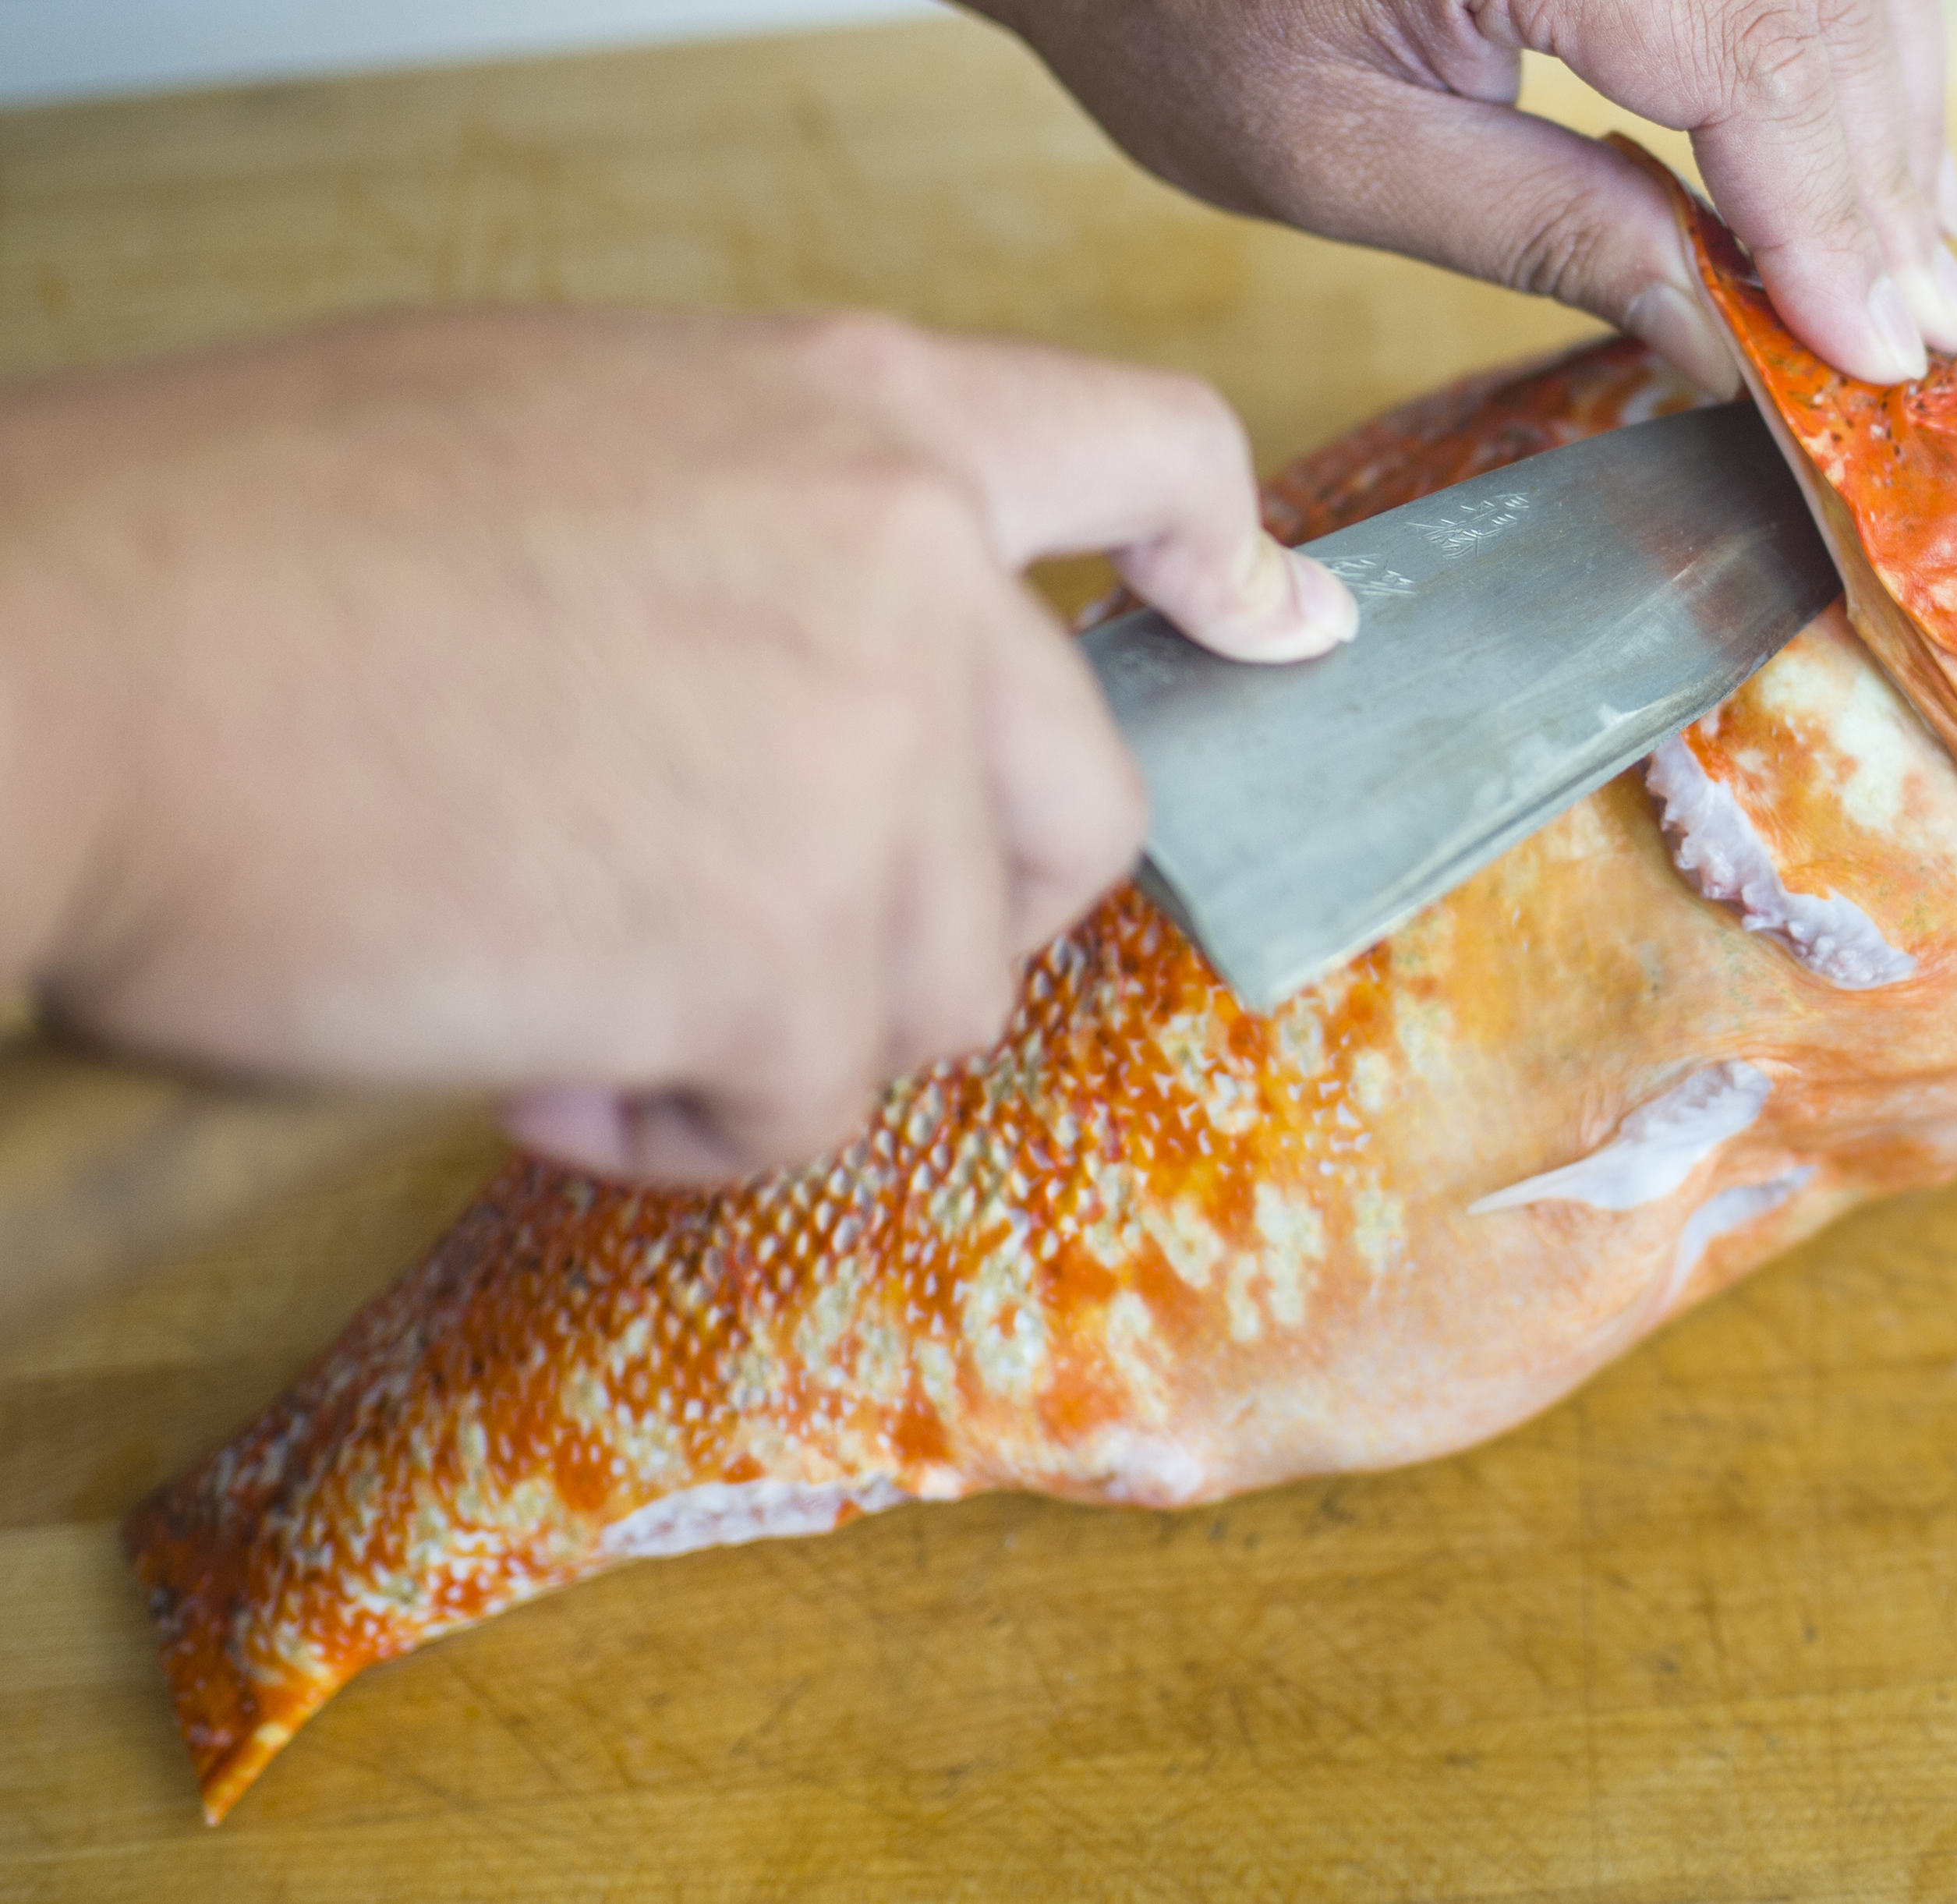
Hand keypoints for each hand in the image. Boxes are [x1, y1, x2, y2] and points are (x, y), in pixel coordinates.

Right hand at [0, 308, 1353, 1181]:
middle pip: (1085, 810)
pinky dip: (686, 1119)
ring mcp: (862, 767)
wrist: (68, 658)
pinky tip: (545, 1060)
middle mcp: (906, 576)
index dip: (1231, 557)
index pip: (1149, 450)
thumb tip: (857, 690)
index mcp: (857, 418)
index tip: (1280, 634)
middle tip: (775, 928)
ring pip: (944, 983)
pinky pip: (808, 1100)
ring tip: (582, 977)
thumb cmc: (256, 550)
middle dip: (948, 901)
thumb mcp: (574, 445)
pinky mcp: (782, 955)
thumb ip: (778, 543)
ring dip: (782, 1017)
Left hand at [968, 0, 1956, 388]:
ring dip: (1884, 115)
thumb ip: (1542, 230)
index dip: (1833, 221)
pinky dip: (1836, 46)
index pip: (1753, 62)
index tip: (1876, 354)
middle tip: (1923, 334)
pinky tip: (1856, 143)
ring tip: (1911, 261)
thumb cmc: (1169, 3)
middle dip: (1885, 181)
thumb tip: (1718, 336)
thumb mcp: (1328, 154)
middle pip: (1827, 11)